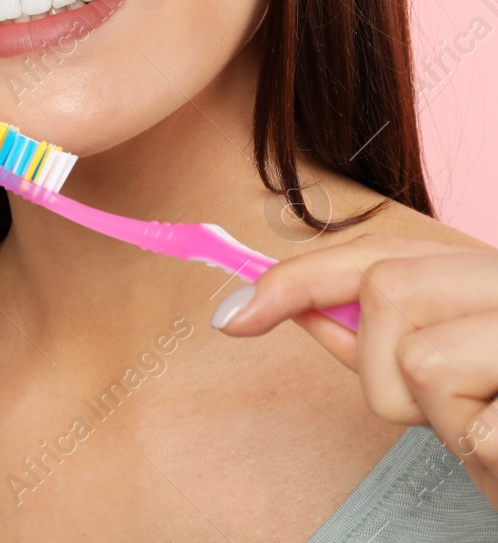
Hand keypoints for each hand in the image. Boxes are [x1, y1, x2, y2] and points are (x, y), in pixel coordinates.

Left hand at [212, 234, 497, 506]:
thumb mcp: (445, 376)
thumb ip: (373, 336)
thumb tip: (276, 304)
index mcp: (491, 272)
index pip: (376, 250)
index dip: (294, 278)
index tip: (232, 317)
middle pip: (389, 289)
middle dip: (384, 367)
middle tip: (437, 410)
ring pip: (420, 360)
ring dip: (439, 419)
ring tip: (489, 425)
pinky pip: (475, 428)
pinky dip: (484, 453)